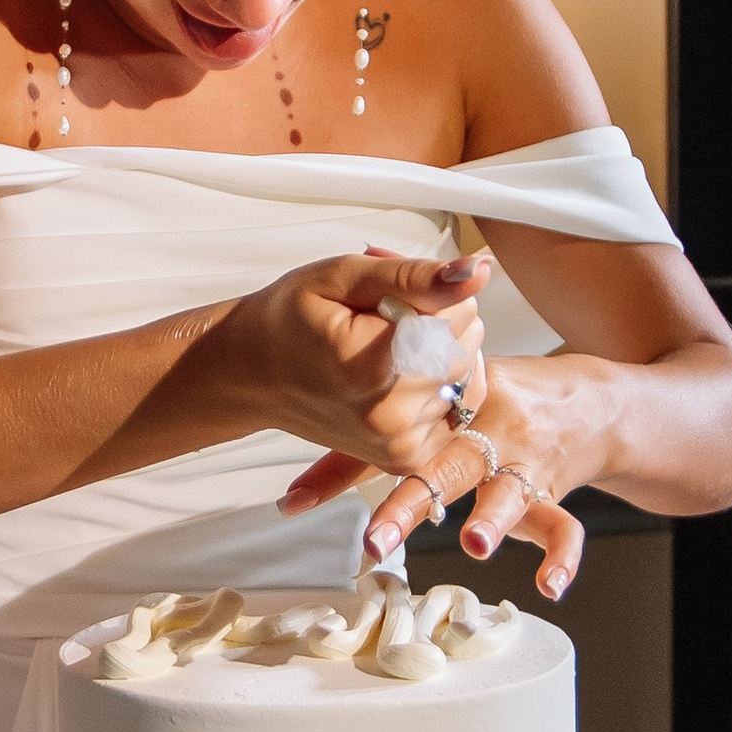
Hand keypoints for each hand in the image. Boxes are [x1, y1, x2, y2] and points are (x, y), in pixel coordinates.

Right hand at [212, 247, 489, 490]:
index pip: (458, 314)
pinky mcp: (407, 459)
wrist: (253, 375)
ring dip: (438, 354)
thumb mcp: (344, 277)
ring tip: (384, 348)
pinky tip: (399, 375)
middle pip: (466, 346)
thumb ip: (415, 276)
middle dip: (438, 322)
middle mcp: (391, 416)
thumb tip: (478, 272)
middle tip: (381, 320)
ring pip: (467, 376)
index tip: (386, 299)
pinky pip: (458, 408)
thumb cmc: (290, 320)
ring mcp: (400, 444)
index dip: (430, 293)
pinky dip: (437, 386)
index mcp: (373, 367)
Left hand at [287, 352, 607, 594]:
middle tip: (379, 536)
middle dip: (413, 500)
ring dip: (493, 517)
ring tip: (474, 543)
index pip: (405, 428)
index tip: (325, 490)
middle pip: (449, 463)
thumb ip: (354, 458)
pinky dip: (562, 558)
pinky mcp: (556, 491)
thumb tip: (289, 504)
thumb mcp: (426, 421)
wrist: (588, 401)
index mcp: (448, 406)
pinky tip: (550, 587)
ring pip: (511, 488)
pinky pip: (565, 524)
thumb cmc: (491, 409)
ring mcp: (526, 461)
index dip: (366, 453)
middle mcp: (488, 431)